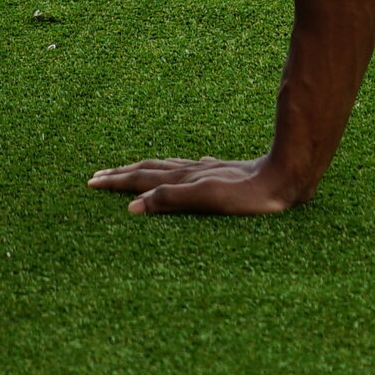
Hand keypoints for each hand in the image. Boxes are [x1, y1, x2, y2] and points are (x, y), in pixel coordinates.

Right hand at [88, 158, 303, 218]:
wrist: (283, 177)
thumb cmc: (247, 196)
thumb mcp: (206, 201)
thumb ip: (170, 201)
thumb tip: (132, 206)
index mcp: (183, 179)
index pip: (141, 179)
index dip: (116, 181)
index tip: (91, 182)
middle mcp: (190, 171)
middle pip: (149, 169)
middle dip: (122, 174)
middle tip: (97, 176)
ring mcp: (205, 170)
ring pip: (166, 168)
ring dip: (143, 170)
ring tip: (130, 170)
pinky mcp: (221, 174)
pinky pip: (187, 170)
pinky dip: (173, 171)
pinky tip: (186, 168)